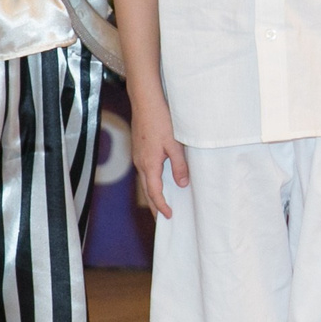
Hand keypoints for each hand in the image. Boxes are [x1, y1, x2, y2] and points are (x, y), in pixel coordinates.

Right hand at [127, 96, 189, 218]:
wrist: (146, 101)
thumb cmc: (160, 120)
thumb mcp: (175, 144)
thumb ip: (179, 165)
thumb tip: (182, 184)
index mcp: (149, 164)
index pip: (154, 193)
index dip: (162, 207)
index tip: (169, 217)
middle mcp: (141, 163)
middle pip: (147, 190)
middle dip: (155, 206)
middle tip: (163, 220)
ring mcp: (139, 156)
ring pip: (146, 180)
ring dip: (153, 194)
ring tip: (163, 204)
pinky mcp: (140, 149)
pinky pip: (146, 171)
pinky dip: (152, 181)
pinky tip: (160, 180)